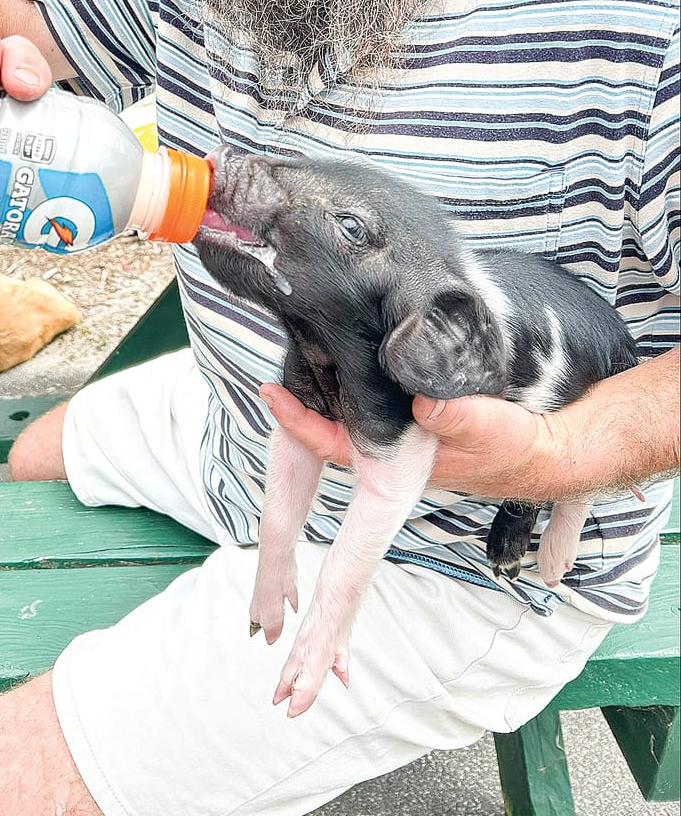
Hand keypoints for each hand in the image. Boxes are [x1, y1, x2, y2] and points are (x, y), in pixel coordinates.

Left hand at [260, 383, 561, 501]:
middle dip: (297, 407)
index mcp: (397, 461)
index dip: (297, 421)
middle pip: (328, 430)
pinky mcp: (414, 418)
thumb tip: (423, 402)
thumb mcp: (489, 426)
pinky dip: (352, 381)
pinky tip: (342, 354)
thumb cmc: (516, 443)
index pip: (331, 443)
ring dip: (322, 392)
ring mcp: (400, 437)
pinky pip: (370, 401)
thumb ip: (457, 416)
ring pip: (346, 416)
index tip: (271, 393)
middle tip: (267, 373)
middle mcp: (390, 452)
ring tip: (294, 356)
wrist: (549, 448)